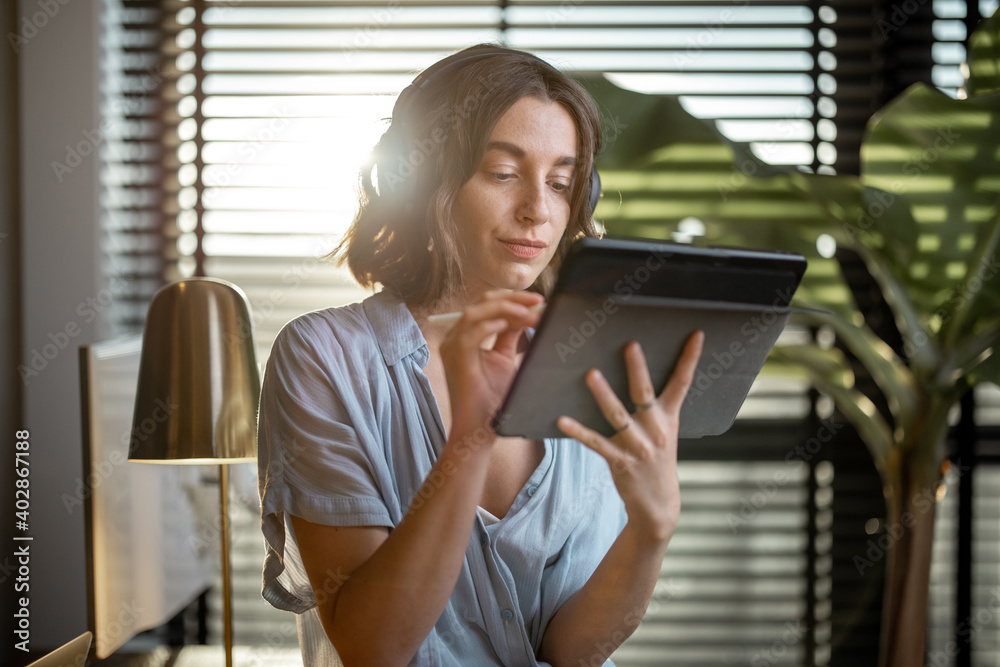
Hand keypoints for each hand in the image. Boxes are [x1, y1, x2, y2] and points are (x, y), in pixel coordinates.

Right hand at [439, 290, 543, 437]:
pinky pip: (470, 334)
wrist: (480, 428)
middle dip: (512, 299)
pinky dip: (489, 325)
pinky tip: (508, 324)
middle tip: (538, 302)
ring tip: (528, 313)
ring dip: (505, 309)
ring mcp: (452, 347)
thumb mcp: (504, 358)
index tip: (538, 301)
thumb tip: (527, 313)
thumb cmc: (491, 398)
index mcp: (465, 335)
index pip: (487, 305)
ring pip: (474, 313)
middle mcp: (455, 337)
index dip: (512, 299)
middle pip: (482, 303)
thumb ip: (510, 334)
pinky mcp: (456, 359)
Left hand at [557, 331, 703, 546]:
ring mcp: (638, 447)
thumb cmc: (656, 461)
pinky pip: (596, 443)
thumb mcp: (664, 433)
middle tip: (630, 345)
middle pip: (646, 394)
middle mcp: (656, 430)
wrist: (658, 507)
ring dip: (604, 395)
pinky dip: (579, 432)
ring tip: (591, 375)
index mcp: (669, 419)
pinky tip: (562, 420)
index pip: (683, 383)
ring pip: (618, 415)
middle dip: (638, 369)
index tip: (697, 334)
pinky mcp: (620, 462)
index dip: (690, 358)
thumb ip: (655, 407)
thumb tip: (638, 374)